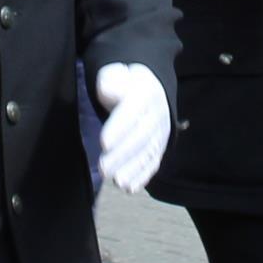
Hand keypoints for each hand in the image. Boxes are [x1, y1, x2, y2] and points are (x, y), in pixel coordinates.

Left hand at [93, 62, 170, 193]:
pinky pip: (153, 163)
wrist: (151, 90)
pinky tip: (130, 188)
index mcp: (145, 94)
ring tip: (117, 182)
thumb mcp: (117, 74)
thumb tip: (108, 90)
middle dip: (122, 154)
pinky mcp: (158, 148)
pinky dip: (142, 177)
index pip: (132, 112)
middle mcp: (156, 115)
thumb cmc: (126, 84)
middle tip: (103, 168)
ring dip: (133, 169)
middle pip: (141, 136)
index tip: (103, 142)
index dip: (119, 128)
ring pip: (148, 153)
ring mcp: (159, 133)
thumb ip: (112, 81)